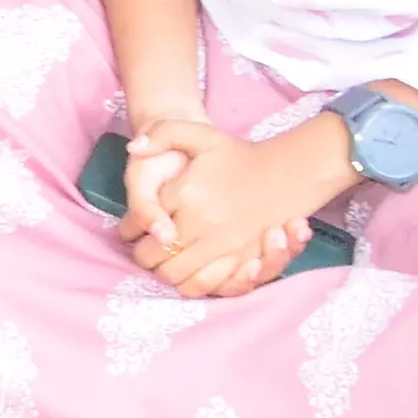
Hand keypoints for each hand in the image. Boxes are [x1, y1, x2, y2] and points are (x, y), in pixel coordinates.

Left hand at [121, 117, 353, 297]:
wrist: (287, 172)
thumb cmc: (237, 155)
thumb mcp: (199, 133)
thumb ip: (161, 134)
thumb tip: (133, 150)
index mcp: (186, 192)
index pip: (139, 222)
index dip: (130, 229)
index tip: (132, 230)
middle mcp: (201, 221)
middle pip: (151, 254)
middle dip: (142, 254)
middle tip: (146, 248)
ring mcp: (222, 244)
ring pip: (173, 274)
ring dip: (163, 271)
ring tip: (166, 260)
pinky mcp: (241, 260)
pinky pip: (205, 284)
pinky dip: (190, 284)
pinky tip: (188, 272)